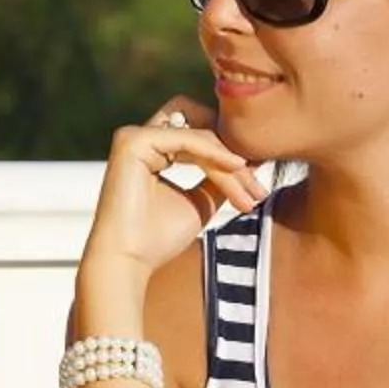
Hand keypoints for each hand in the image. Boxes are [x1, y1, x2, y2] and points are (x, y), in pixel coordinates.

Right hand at [78, 98, 266, 315]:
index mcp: (153, 150)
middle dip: (233, 152)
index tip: (259, 184)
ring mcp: (134, 137)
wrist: (129, 261)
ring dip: (229, 161)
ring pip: (199, 135)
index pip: (201, 136)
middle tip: (257, 188)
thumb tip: (248, 162)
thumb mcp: (200, 202)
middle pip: (203, 127)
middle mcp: (141, 138)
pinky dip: (215, 152)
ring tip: (250, 192)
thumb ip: (218, 179)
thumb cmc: (157, 239)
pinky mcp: (133, 141)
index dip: (231, 153)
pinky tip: (237, 165)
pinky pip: (186, 138)